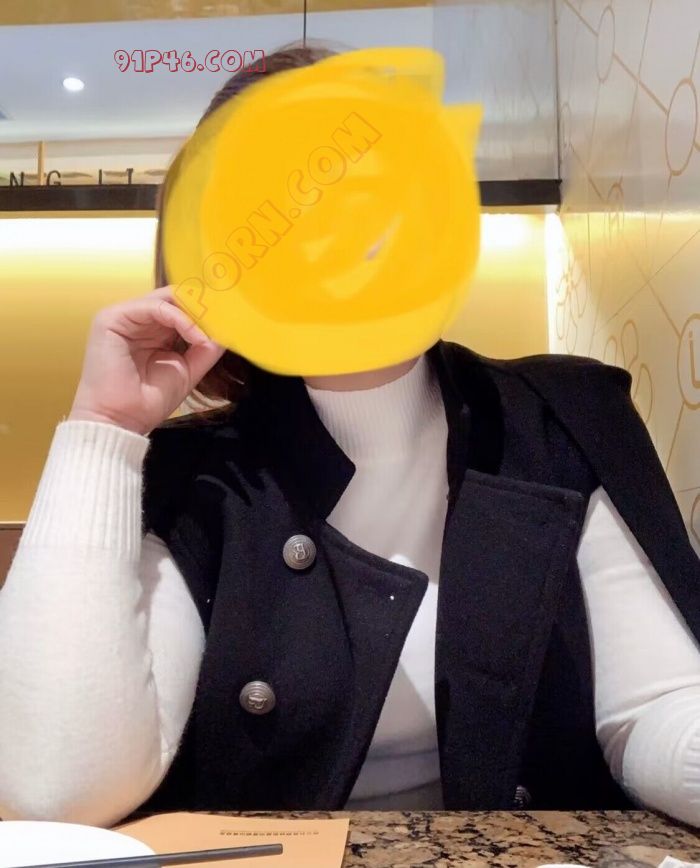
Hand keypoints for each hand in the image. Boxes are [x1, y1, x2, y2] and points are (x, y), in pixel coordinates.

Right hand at [68, 286, 225, 434]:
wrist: (121, 421)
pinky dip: (181, 319)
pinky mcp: (112, 318)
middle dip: (204, 308)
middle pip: (177, 298)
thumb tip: (227, 329)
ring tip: (212, 333)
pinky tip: (196, 336)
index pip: (183, 308)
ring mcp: (125, 317)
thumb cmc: (148, 401)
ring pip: (168, 298)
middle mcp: (138, 320)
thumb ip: (205, 348)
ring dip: (196, 314)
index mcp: (152, 330)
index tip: (233, 320)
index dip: (207, 312)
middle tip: (228, 320)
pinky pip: (155, 307)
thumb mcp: (187, 369)